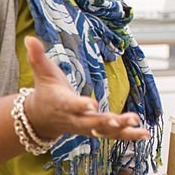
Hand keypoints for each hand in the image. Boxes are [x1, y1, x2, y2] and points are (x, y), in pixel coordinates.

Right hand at [22, 35, 149, 141]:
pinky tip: (144, 133)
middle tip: (120, 120)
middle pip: (91, 122)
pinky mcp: (95, 131)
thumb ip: (37, 57)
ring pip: (104, 131)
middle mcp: (75, 119)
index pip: (70, 105)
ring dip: (122, 130)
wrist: (41, 118)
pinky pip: (113, 135)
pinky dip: (128, 135)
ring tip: (139, 126)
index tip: (91, 104)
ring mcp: (86, 127)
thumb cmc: (45, 91)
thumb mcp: (42, 73)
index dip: (80, 105)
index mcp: (62, 103)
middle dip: (106, 122)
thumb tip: (29, 38)